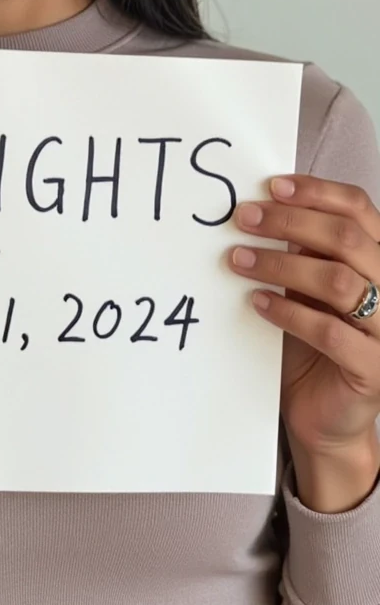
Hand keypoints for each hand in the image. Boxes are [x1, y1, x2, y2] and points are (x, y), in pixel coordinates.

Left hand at [229, 175, 379, 455]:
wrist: (328, 417)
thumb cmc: (316, 344)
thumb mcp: (308, 288)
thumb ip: (302, 252)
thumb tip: (262, 207)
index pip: (360, 209)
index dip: (318, 192)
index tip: (272, 187)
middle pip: (348, 238)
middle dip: (290, 222)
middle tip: (244, 218)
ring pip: (340, 281)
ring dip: (282, 264)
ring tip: (239, 260)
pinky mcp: (373, 369)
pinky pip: (330, 331)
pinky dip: (289, 312)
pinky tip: (257, 303)